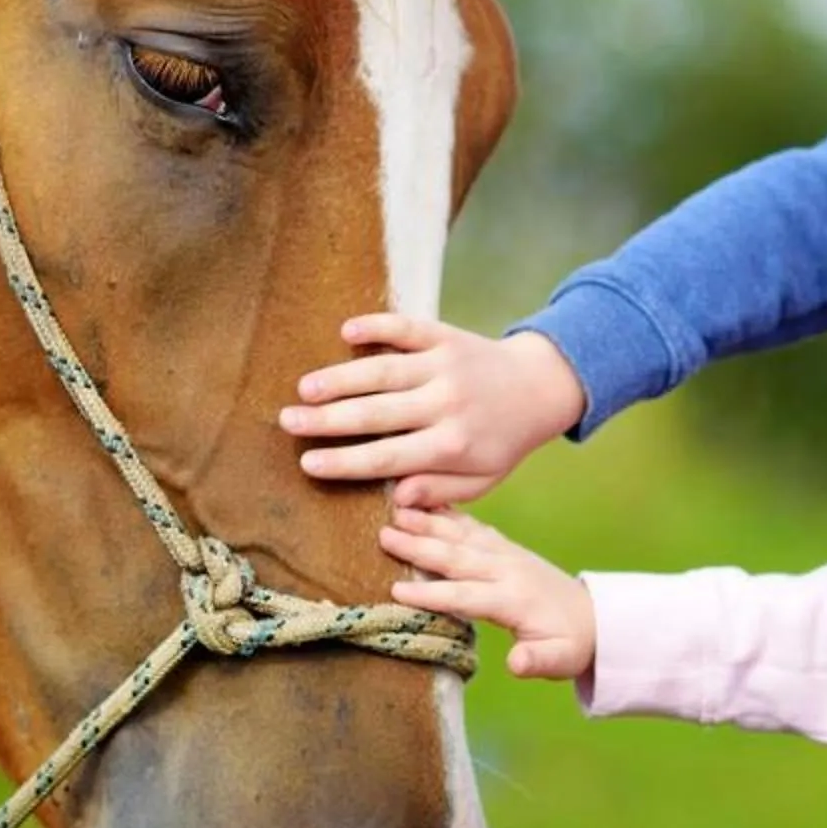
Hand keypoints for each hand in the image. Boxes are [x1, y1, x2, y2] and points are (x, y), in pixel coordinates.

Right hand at [280, 315, 587, 507]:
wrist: (539, 387)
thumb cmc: (501, 441)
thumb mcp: (480, 480)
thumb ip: (439, 491)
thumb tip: (395, 501)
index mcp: (451, 446)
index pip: (387, 459)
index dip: (345, 462)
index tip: (307, 464)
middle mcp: (446, 405)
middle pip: (377, 415)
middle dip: (328, 421)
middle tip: (287, 422)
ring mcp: (445, 367)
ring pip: (384, 373)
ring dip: (341, 378)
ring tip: (304, 388)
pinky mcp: (446, 336)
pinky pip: (408, 329)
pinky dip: (378, 327)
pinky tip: (346, 330)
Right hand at [380, 507, 595, 680]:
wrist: (594, 617)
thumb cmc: (568, 644)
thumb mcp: (559, 660)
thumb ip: (536, 661)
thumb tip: (515, 664)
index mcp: (514, 599)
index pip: (466, 595)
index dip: (432, 594)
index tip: (397, 590)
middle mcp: (507, 570)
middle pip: (458, 556)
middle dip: (420, 547)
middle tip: (383, 536)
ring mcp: (506, 554)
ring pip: (462, 534)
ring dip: (428, 523)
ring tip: (396, 511)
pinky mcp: (504, 547)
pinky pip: (472, 526)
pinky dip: (448, 513)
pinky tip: (424, 503)